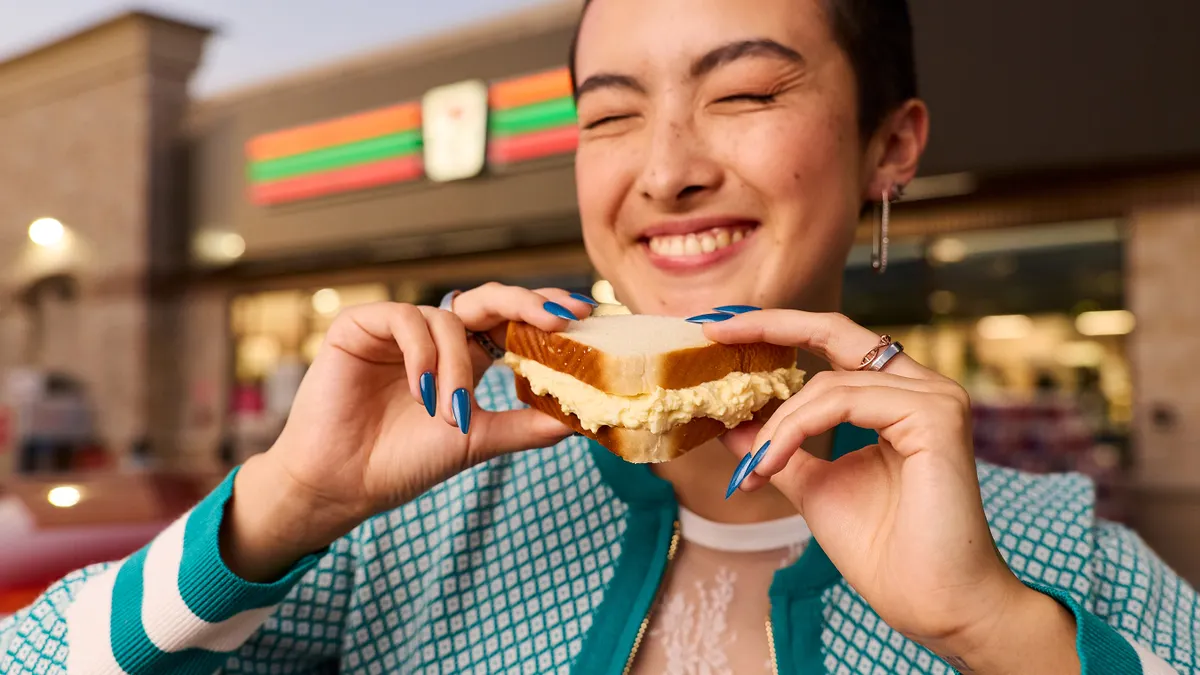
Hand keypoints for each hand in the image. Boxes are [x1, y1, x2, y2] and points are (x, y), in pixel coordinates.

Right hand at [223, 284, 595, 580]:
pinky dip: (421, 354)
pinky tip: (420, 391)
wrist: (343, 485)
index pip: (512, 322)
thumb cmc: (403, 463)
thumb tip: (582, 420)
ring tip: (450, 413)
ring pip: (448, 319)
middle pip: (489, 299)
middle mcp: (435, 337)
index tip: (584, 315)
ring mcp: (398, 329)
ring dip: (458, 368)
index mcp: (464, 358)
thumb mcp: (476, 441)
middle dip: (527, 304)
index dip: (545, 313)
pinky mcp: (360, 326)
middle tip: (558, 318)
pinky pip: (405, 320)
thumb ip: (525, 427)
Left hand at [706, 310, 1078, 673]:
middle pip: (835, 330)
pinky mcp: (935, 415)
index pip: (833, 343)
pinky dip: (797, 429)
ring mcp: (934, 397)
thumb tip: (731, 422)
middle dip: (768, 326)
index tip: (720, 332)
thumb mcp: (813, 485)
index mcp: (898, 398)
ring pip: (829, 382)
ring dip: (778, 424)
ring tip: (755, 467)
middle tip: (712, 333)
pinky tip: (772, 464)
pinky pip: (844, 400)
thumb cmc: (884, 552)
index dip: (777, 330)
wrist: (932, 605)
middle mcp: (922, 387)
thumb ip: (779, 449)